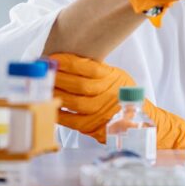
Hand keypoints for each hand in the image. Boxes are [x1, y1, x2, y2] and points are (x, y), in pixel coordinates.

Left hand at [50, 53, 184, 148]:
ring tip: (44, 87)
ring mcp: (101, 111)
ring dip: (56, 94)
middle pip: (78, 85)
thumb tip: (66, 63)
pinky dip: (60, 113)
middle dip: (58, 77)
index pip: (86, 67)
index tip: (53, 58)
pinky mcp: (95, 127)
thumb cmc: (123, 95)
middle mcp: (108, 93)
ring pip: (74, 102)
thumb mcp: (116, 76)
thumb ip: (97, 71)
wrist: (141, 120)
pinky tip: (51, 106)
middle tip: (43, 72)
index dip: (67, 62)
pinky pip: (73, 120)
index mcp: (112, 77)